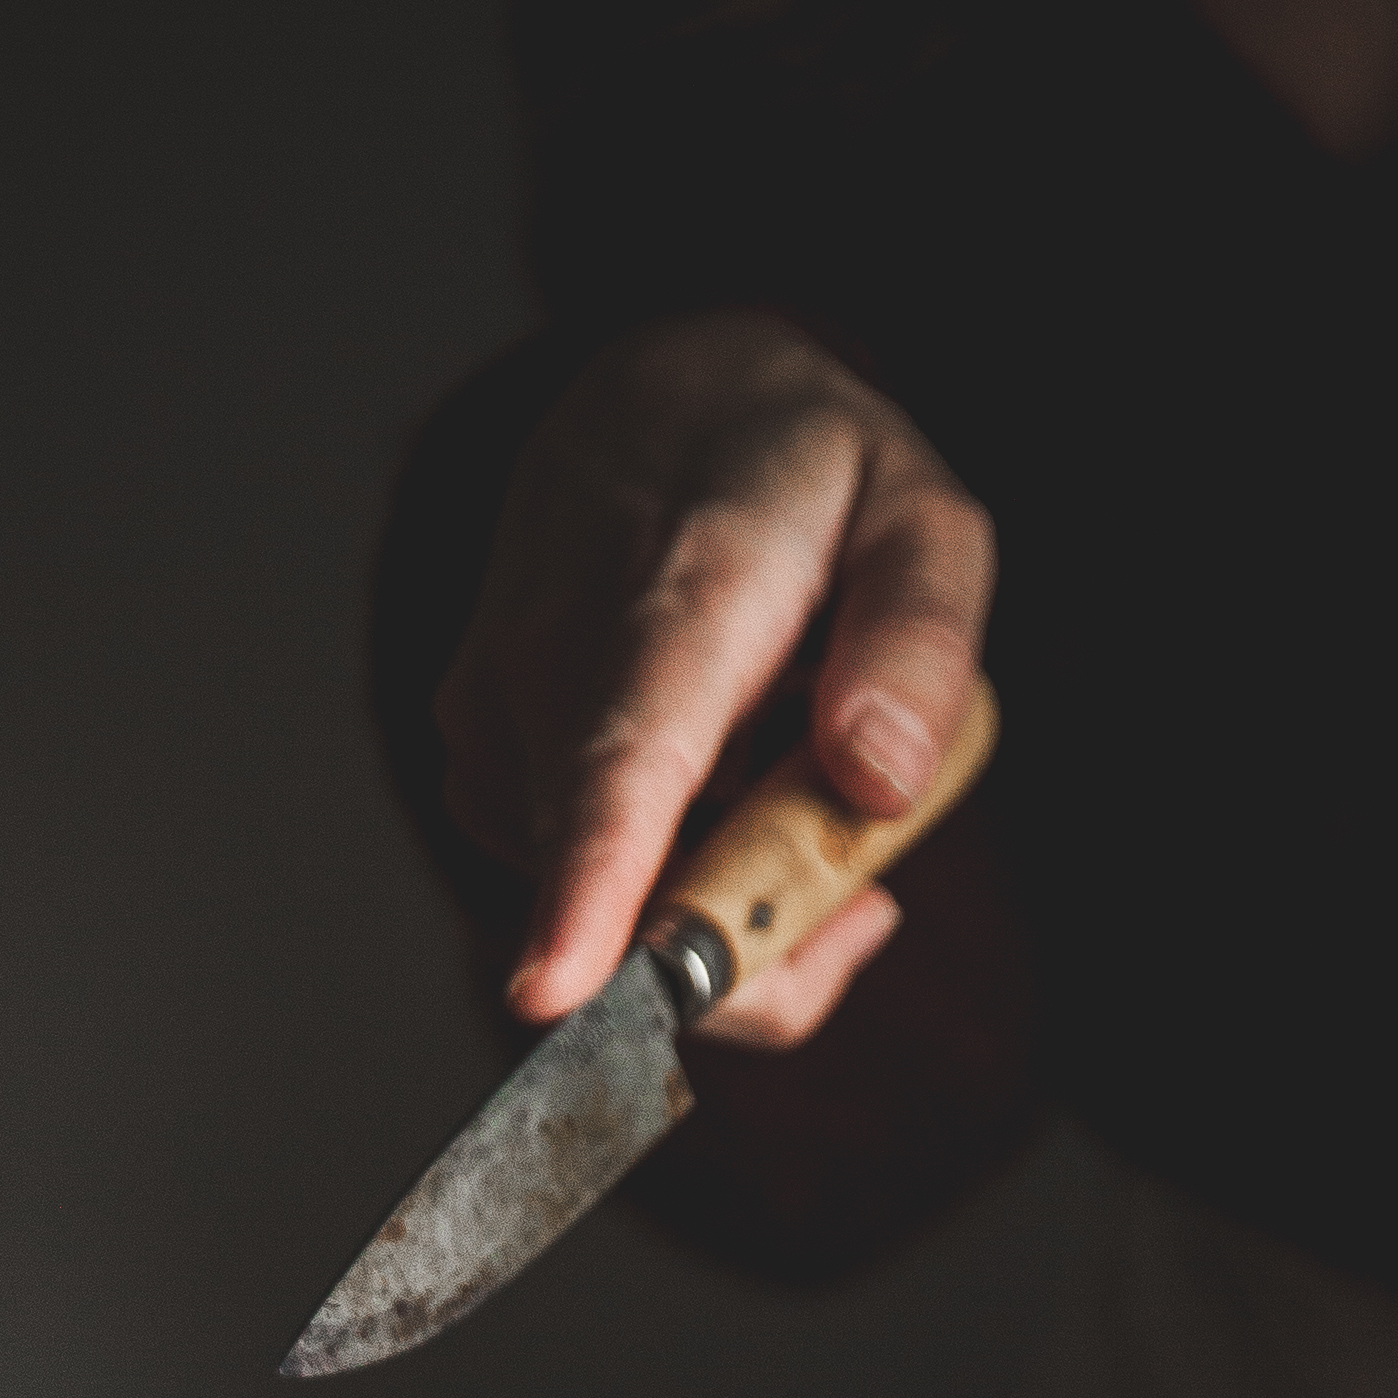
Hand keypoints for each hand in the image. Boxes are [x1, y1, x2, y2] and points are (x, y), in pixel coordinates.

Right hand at [437, 314, 994, 1052]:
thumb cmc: (799, 476)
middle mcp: (547, 671)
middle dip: (770, 940)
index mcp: (671, 607)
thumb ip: (920, 643)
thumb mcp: (920, 516)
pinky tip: (707, 782)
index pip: (618, 769)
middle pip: (639, 907)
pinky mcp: (477, 773)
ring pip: (617, 921)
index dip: (589, 891)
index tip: (552, 991)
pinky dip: (667, 881)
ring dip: (725, 898)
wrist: (648, 406)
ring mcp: (492, 729)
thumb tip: (877, 782)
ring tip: (771, 770)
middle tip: (868, 882)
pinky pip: (585, 897)